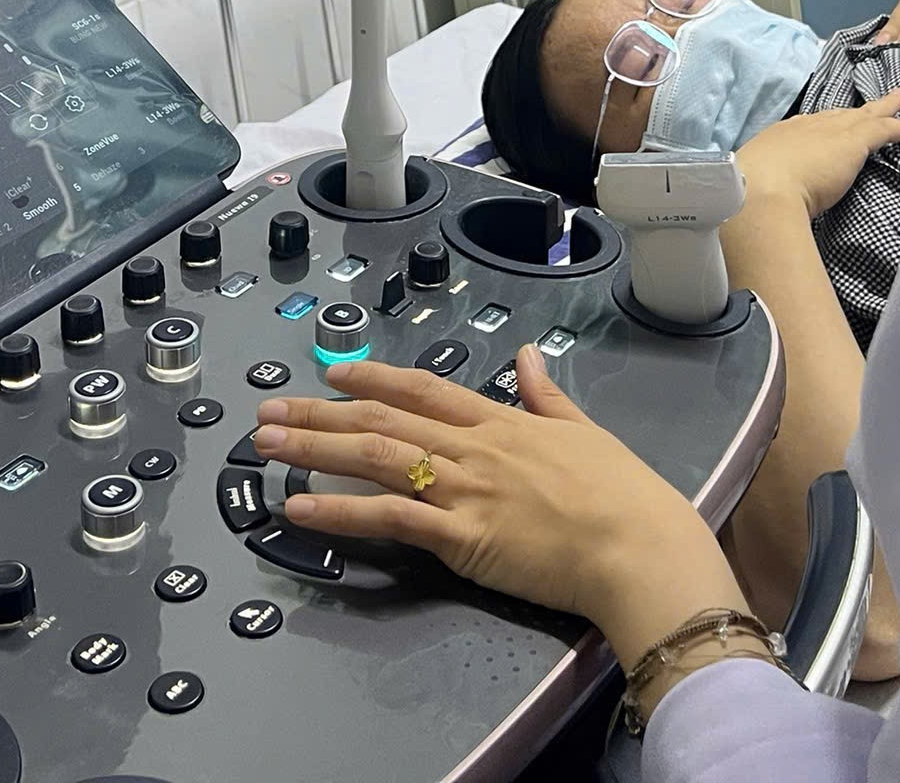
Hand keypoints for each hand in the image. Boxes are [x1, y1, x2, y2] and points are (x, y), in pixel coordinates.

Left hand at [255, 350, 745, 662]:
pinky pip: (386, 517)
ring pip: (373, 456)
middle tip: (270, 408)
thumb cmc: (620, 495)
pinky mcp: (458, 535)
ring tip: (265, 445)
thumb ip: (547, 394)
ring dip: (313, 449)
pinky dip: (337, 509)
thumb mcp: (584, 430)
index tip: (333, 371)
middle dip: (320, 412)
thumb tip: (527, 355)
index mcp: (500, 421)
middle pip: (382, 419)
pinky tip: (298, 506)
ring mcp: (461, 488)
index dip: (373, 376)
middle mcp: (472, 447)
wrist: (635, 543)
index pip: (423, 389)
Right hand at [734, 94, 899, 217]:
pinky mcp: (854, 140)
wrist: (761, 190)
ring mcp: (830, 131)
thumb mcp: (758, 183)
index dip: (824, 127)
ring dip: (884, 108)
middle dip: (854, 111)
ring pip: (864, 115)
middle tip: (871, 104)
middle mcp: (805, 127)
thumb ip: (769, 186)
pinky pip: (885, 129)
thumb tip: (766, 200)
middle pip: (837, 114)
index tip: (831, 127)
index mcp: (781, 138)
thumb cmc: (752, 192)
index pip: (808, 128)